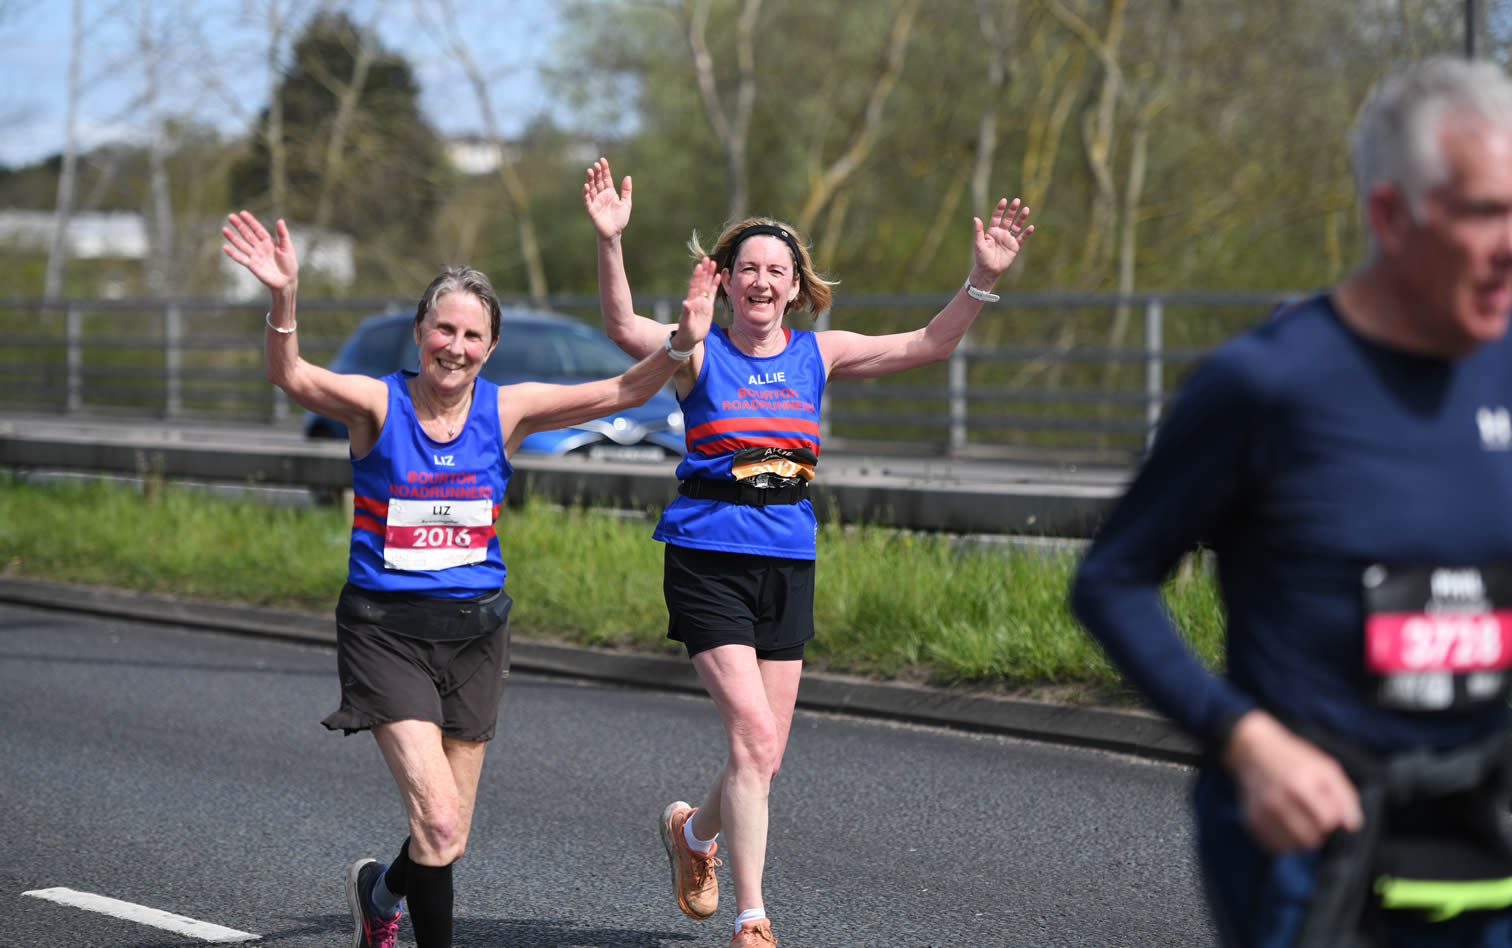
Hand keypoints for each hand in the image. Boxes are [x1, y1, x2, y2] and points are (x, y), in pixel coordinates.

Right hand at [222, 211, 297, 292]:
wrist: (287, 281)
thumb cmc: (289, 264)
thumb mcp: (287, 248)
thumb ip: (283, 234)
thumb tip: (280, 220)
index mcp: (268, 241)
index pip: (257, 229)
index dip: (250, 221)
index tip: (242, 213)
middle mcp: (260, 247)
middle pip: (247, 234)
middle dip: (239, 226)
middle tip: (230, 216)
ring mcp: (255, 256)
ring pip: (241, 245)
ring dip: (233, 237)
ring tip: (224, 229)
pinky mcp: (252, 266)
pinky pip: (241, 259)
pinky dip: (233, 254)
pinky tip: (225, 247)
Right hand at [583, 157, 631, 239]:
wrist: (614, 233)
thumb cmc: (620, 219)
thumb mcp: (626, 203)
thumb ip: (626, 190)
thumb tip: (628, 176)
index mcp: (610, 192)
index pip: (606, 178)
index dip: (604, 169)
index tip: (602, 160)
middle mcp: (601, 195)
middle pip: (598, 181)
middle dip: (597, 173)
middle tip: (596, 164)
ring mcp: (595, 201)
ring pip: (592, 188)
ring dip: (590, 180)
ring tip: (590, 171)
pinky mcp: (591, 209)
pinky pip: (587, 199)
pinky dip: (586, 193)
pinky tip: (586, 186)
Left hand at [674, 256, 716, 350]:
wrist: (688, 340)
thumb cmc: (686, 333)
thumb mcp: (686, 324)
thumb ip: (686, 313)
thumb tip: (686, 303)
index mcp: (691, 302)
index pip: (694, 286)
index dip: (697, 276)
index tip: (700, 266)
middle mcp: (696, 300)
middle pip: (701, 282)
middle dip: (704, 271)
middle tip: (707, 258)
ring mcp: (702, 302)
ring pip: (707, 285)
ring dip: (710, 274)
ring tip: (713, 263)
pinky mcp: (708, 307)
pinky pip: (712, 293)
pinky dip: (714, 284)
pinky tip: (718, 276)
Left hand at [971, 197, 1032, 281]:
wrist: (989, 270)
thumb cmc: (981, 257)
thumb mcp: (979, 243)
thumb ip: (978, 231)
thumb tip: (975, 218)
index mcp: (992, 231)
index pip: (997, 217)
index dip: (1000, 209)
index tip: (1004, 200)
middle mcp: (1001, 233)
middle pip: (1008, 219)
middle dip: (1012, 210)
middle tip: (1017, 200)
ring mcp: (1008, 239)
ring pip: (1016, 226)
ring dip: (1021, 218)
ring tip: (1026, 209)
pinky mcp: (1014, 246)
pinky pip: (1022, 238)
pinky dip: (1026, 233)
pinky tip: (1031, 227)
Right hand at [1223, 711, 1362, 852]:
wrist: (1253, 751)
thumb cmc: (1295, 759)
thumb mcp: (1326, 768)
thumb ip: (1345, 797)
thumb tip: (1351, 827)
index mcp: (1299, 785)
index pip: (1327, 822)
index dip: (1332, 819)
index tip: (1328, 809)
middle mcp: (1277, 801)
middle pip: (1310, 839)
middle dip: (1319, 832)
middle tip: (1315, 817)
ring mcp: (1261, 813)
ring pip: (1293, 847)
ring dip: (1303, 838)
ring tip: (1301, 821)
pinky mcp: (1251, 821)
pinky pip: (1276, 847)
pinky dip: (1286, 840)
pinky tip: (1286, 824)